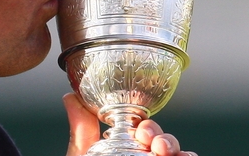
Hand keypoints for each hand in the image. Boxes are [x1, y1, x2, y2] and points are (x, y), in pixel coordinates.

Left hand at [63, 93, 196, 155]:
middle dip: (165, 139)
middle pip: (166, 145)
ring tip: (166, 154)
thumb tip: (71, 97)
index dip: (147, 128)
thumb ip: (83, 131)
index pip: (145, 133)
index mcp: (128, 149)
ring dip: (178, 152)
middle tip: (155, 144)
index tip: (141, 130)